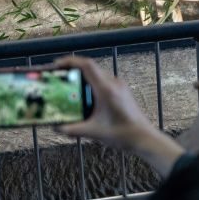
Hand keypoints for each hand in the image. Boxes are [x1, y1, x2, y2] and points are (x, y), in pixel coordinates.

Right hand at [55, 55, 183, 175]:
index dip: (70, 61)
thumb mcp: (92, 132)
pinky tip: (83, 97)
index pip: (87, 65)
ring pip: (96, 75)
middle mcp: (114, 84)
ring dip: (81, 78)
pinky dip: (90, 84)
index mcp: (106, 89)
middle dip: (72, 70)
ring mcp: (119, 86)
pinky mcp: (122, 91)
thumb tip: (54, 126)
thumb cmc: (122, 134)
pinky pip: (103, 82)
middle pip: (90, 68)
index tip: (56, 64)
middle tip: (57, 77)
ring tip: (67, 87)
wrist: (144, 138)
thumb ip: (71, 129)